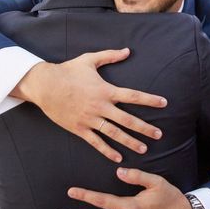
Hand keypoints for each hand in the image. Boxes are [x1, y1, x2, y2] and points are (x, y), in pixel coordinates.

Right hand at [12, 49, 166, 162]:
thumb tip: (127, 51)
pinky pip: (96, 142)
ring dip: (130, 142)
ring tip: (144, 149)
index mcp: (106, 90)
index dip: (150, 100)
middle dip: (145, 128)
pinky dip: (107, 151)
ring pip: (114, 134)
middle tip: (159, 134)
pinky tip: (118, 158)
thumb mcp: (90, 60)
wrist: (45, 85)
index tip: (164, 103)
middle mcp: (100, 106)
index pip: (133, 96)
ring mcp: (90, 119)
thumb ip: (110, 56)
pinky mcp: (79, 128)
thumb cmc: (68, 70)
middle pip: (128, 119)